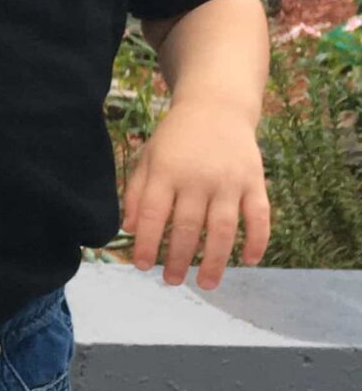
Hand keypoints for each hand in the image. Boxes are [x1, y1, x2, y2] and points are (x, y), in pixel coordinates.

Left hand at [124, 98, 269, 288]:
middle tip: (172, 281)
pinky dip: (258, 240)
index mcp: (166, 172)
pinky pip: (260, 215)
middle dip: (179, 259)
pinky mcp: (255, 181)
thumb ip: (136, 193)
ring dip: (216, 260)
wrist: (216, 106)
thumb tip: (129, 229)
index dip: (147, 243)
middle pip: (188, 227)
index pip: (154, 214)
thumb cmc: (176, 138)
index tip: (142, 266)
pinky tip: (250, 261)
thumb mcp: (148, 158)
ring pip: (223, 228)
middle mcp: (198, 178)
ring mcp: (229, 180)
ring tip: (206, 284)